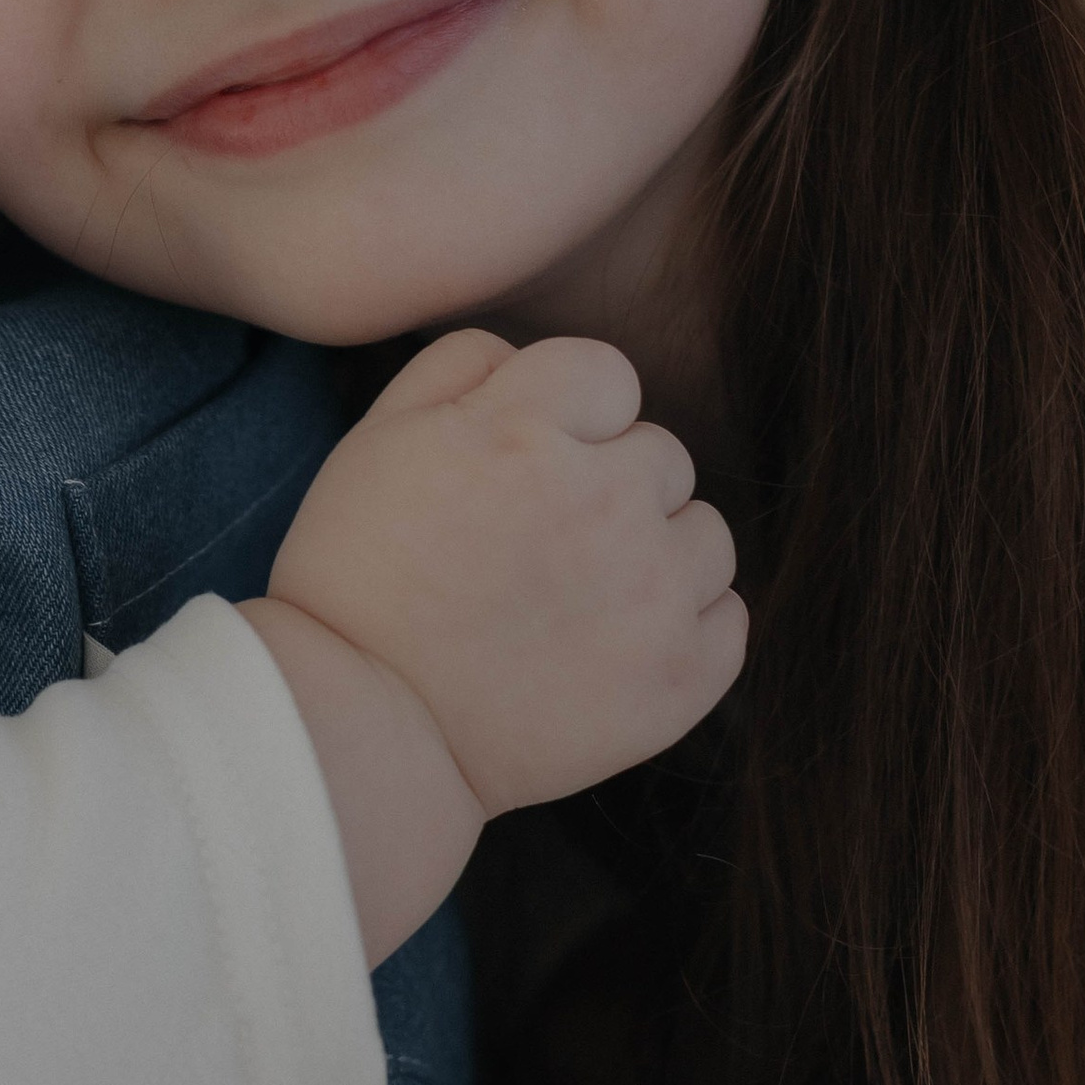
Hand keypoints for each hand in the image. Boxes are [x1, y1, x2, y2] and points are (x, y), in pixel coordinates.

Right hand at [270, 329, 746, 815]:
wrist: (366, 725)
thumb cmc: (356, 576)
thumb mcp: (378, 438)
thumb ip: (461, 366)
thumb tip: (527, 359)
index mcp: (527, 428)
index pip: (607, 374)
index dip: (566, 414)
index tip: (525, 463)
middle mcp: (607, 498)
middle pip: (662, 454)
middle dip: (609, 484)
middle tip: (539, 544)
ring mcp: (654, 592)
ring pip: (706, 534)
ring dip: (657, 552)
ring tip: (581, 597)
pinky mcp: (681, 676)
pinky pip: (728, 618)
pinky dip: (685, 627)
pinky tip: (614, 644)